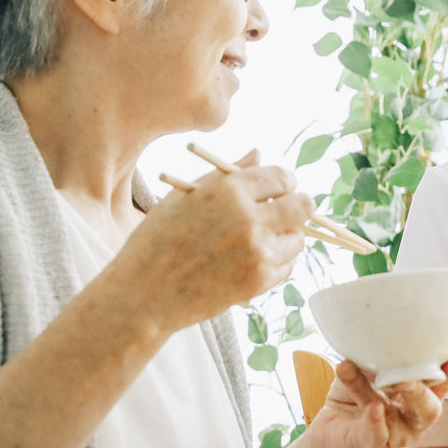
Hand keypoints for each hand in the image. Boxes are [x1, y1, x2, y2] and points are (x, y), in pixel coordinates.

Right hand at [115, 150, 313, 332]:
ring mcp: (256, 251)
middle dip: (297, 207)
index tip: (279, 190)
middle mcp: (248, 218)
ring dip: (285, 237)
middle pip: (303, 206)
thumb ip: (227, 173)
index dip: (283, 183)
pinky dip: (276, 263)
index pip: (282, 177)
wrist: (144, 293)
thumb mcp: (185, 196)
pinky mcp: (258, 281)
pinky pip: (287, 267)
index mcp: (228, 190)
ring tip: (259, 241)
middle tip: (282, 213)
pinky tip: (252, 261)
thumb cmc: (157, 241)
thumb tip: (258, 154)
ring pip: (297, 238)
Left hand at [304, 358, 447, 447]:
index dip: (447, 375)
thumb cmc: (352, 395)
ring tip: (380, 378)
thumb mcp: (364, 371)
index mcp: (415, 398)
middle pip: (429, 408)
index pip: (437, 386)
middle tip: (410, 374)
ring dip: (386, 393)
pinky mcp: (368, 445)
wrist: (325, 426)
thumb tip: (378, 342)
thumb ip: (374, 360)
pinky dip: (375, 421)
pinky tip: (374, 408)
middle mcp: (410, 419)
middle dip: (422, 389)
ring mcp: (393, 435)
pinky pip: (375, 436)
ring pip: (397, 415)